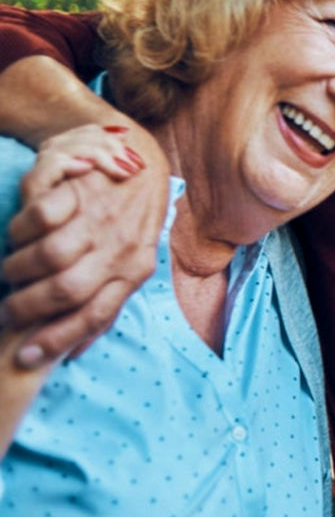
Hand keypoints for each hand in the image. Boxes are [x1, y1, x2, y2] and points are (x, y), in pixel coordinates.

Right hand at [1, 126, 168, 368]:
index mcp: (134, 271)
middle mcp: (122, 246)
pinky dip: (21, 228)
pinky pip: (40, 213)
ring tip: (11, 270)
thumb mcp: (128, 263)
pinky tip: (19, 234)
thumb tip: (73, 353)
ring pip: (50, 253)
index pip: (95, 315)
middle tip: (6, 309)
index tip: (23, 357)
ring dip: (19, 268)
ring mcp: (103, 216)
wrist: (139, 159)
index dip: (56, 340)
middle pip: (67, 288)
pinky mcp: (83, 186)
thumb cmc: (126, 222)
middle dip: (26, 307)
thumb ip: (105, 303)